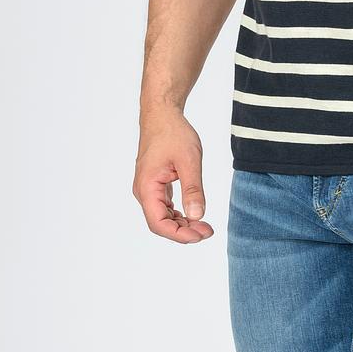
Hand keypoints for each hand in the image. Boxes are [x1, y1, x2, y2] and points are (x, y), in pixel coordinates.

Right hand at [133, 110, 214, 242]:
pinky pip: (165, 207)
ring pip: (163, 217)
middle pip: (160, 223)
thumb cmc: (173, 133)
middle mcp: (144, 192)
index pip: (158, 223)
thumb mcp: (189, 161)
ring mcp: (148, 189)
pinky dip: (180, 214)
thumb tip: (197, 216)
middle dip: (184, 232)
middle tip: (208, 231)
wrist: (162, 115)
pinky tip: (195, 215)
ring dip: (183, 224)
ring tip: (205, 226)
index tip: (200, 235)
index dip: (179, 234)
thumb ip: (193, 189)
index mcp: (147, 187)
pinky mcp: (156, 185)